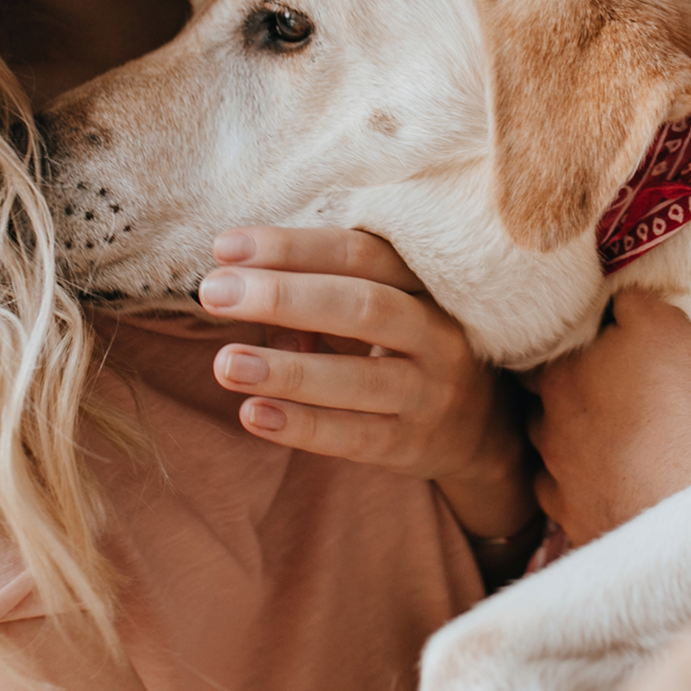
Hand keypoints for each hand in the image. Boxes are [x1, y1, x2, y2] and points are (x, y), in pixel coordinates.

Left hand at [198, 226, 534, 537]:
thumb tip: (240, 288)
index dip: (293, 247)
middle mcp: (437, 332)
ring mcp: (429, 391)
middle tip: (213, 293)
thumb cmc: (405, 347)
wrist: (476, 428)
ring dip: (286, 369)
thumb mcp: (383, 307)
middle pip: (361, 306)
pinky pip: (355, 436)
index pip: (361, 253)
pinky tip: (253, 414)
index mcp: (427, 282)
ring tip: (225, 363)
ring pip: (359, 377)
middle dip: (282, 296)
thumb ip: (321, 295)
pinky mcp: (412, 444)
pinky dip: (303, 426)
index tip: (225, 247)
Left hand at [528, 290, 690, 540]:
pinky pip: (566, 501)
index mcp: (557, 377)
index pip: (537, 356)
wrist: (688, 487)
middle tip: (592, 394)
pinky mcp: (578, 520)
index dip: (557, 351)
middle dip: (558, 399)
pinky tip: (599, 485)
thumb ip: (628, 302)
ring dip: (565, 445)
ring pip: (549, 456)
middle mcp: (546, 428)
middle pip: (538, 406)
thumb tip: (614, 298)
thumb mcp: (659, 323)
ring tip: (598, 439)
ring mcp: (559, 480)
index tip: (575, 350)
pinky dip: (579, 490)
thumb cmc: (673, 397)